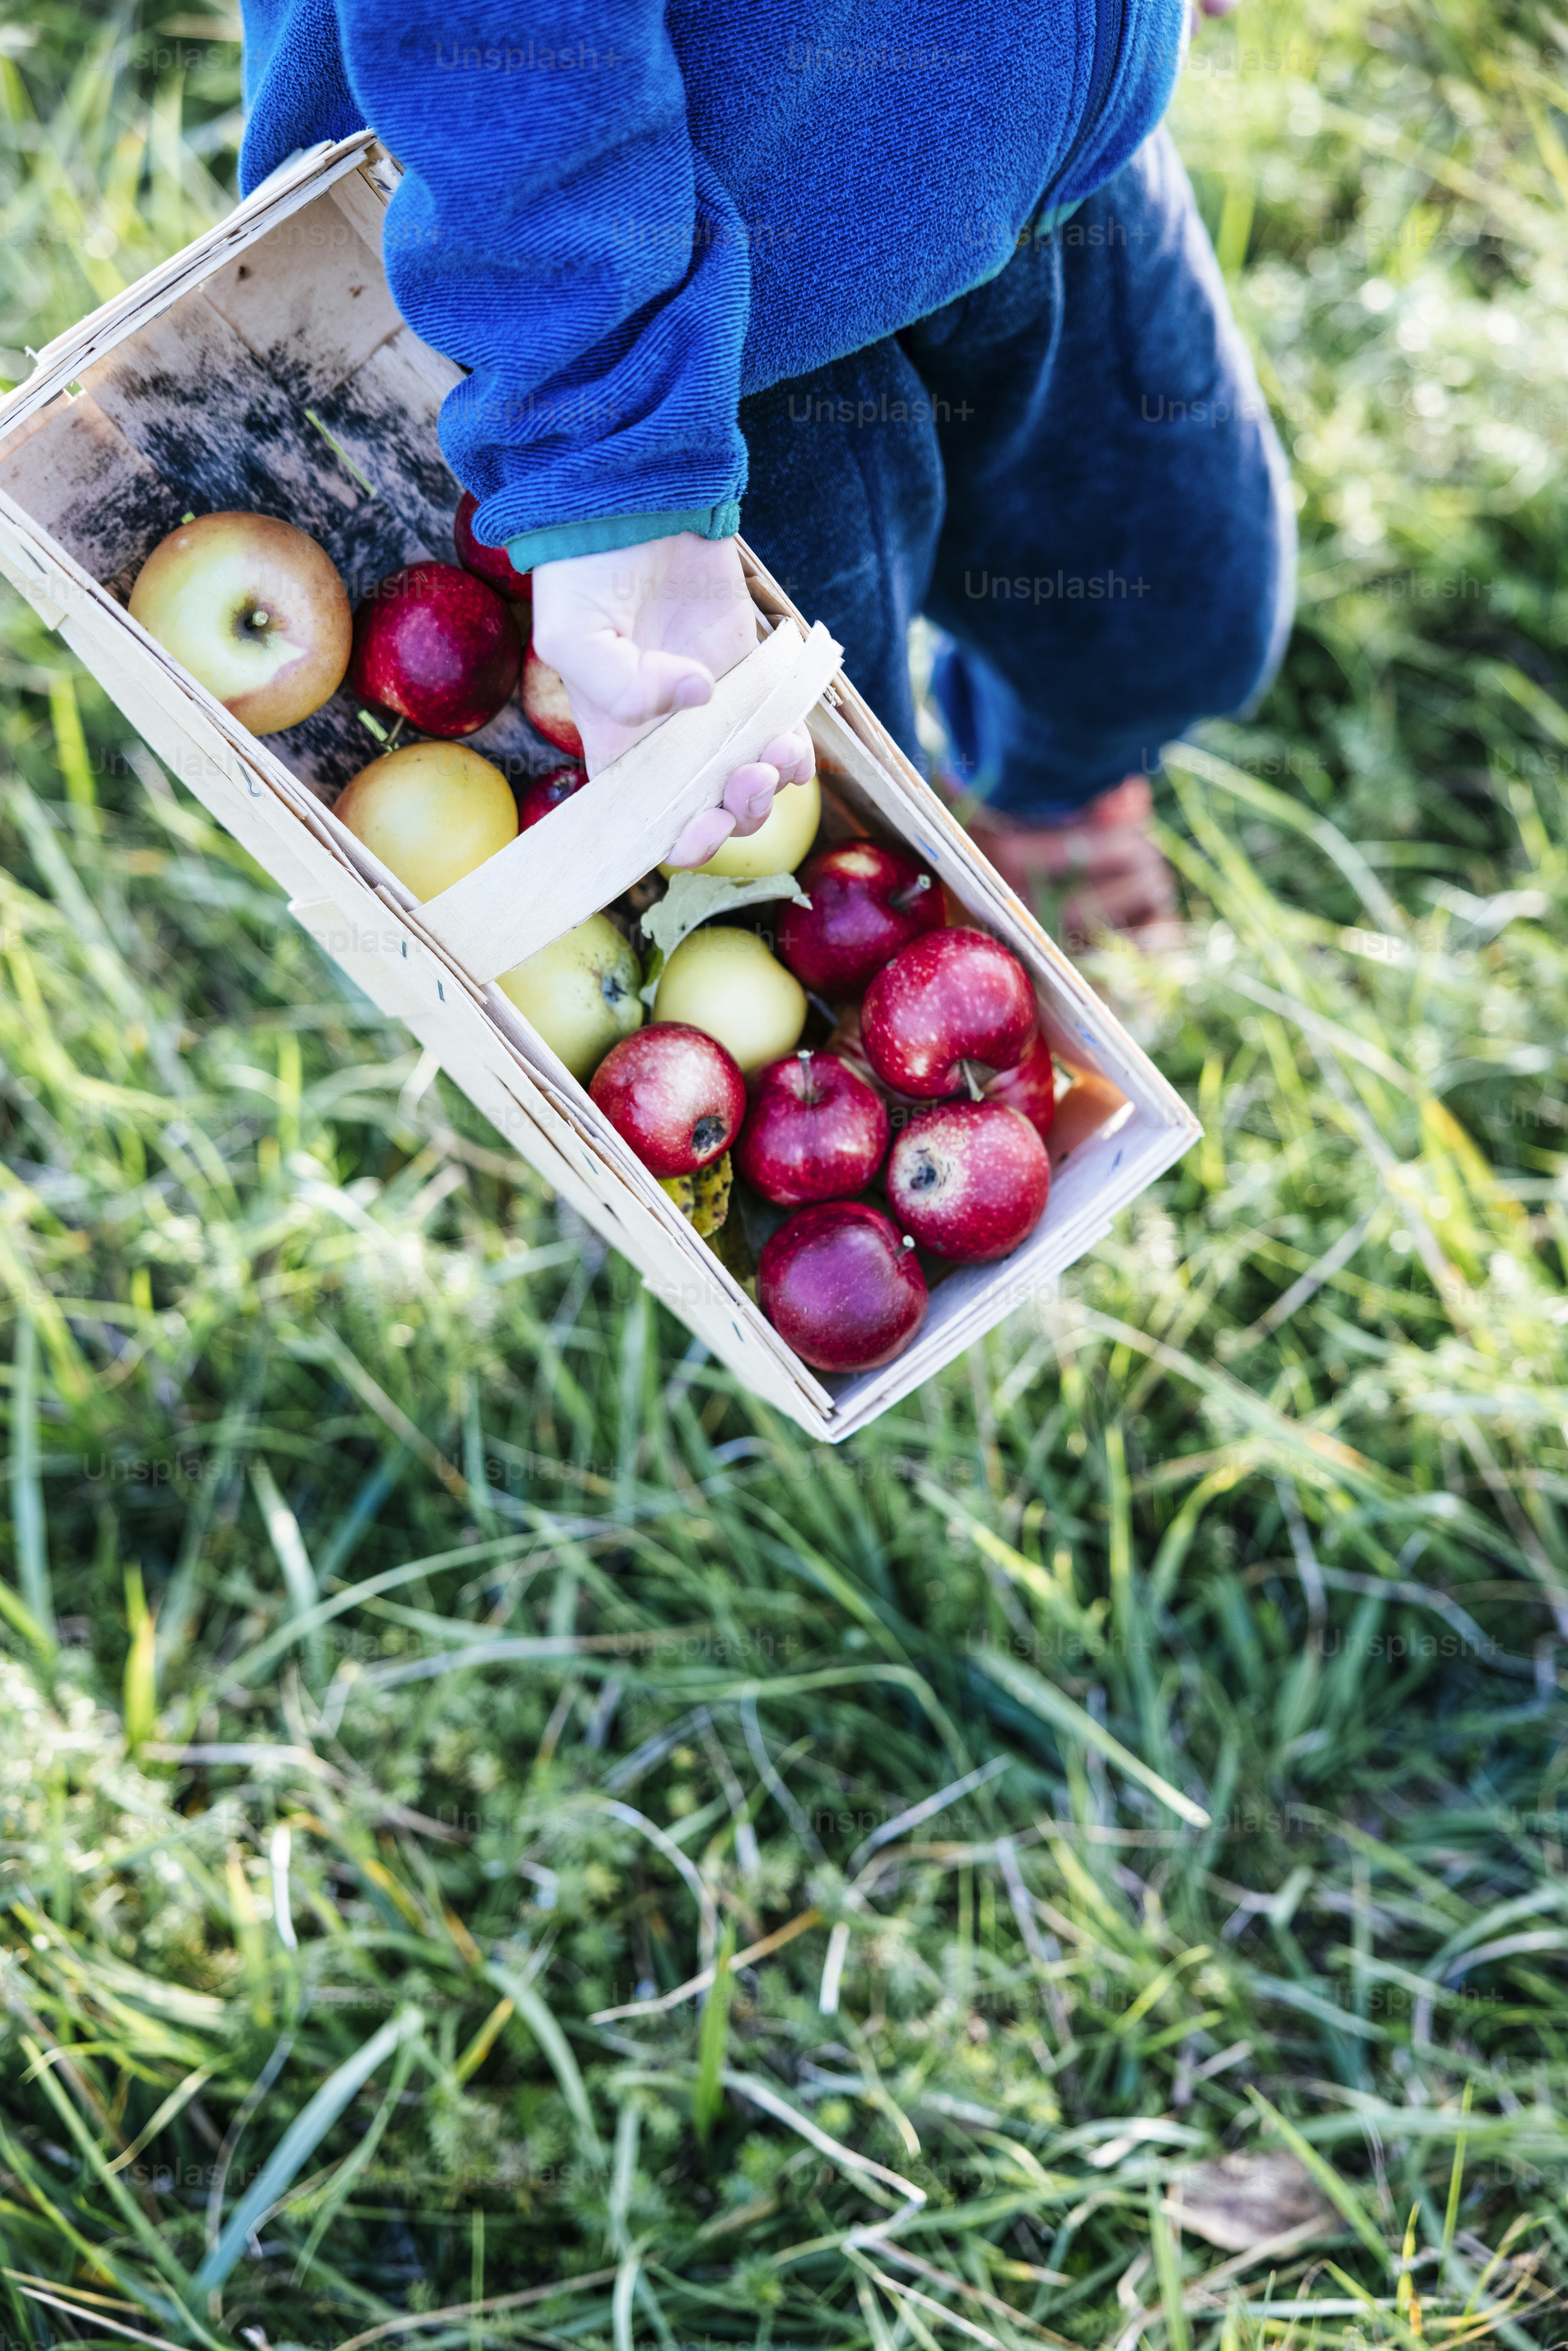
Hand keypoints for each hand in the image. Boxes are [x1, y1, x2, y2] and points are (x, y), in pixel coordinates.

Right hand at [530, 533, 814, 867]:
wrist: (636, 504)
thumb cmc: (586, 570)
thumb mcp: (571, 631)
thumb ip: (616, 685)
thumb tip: (695, 697)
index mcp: (617, 742)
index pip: (643, 817)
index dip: (676, 838)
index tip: (702, 824)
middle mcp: (666, 740)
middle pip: (704, 811)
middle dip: (733, 817)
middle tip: (746, 781)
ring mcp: (712, 715)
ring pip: (746, 786)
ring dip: (767, 791)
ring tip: (775, 757)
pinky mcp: (751, 683)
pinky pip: (779, 739)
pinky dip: (793, 756)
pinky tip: (791, 742)